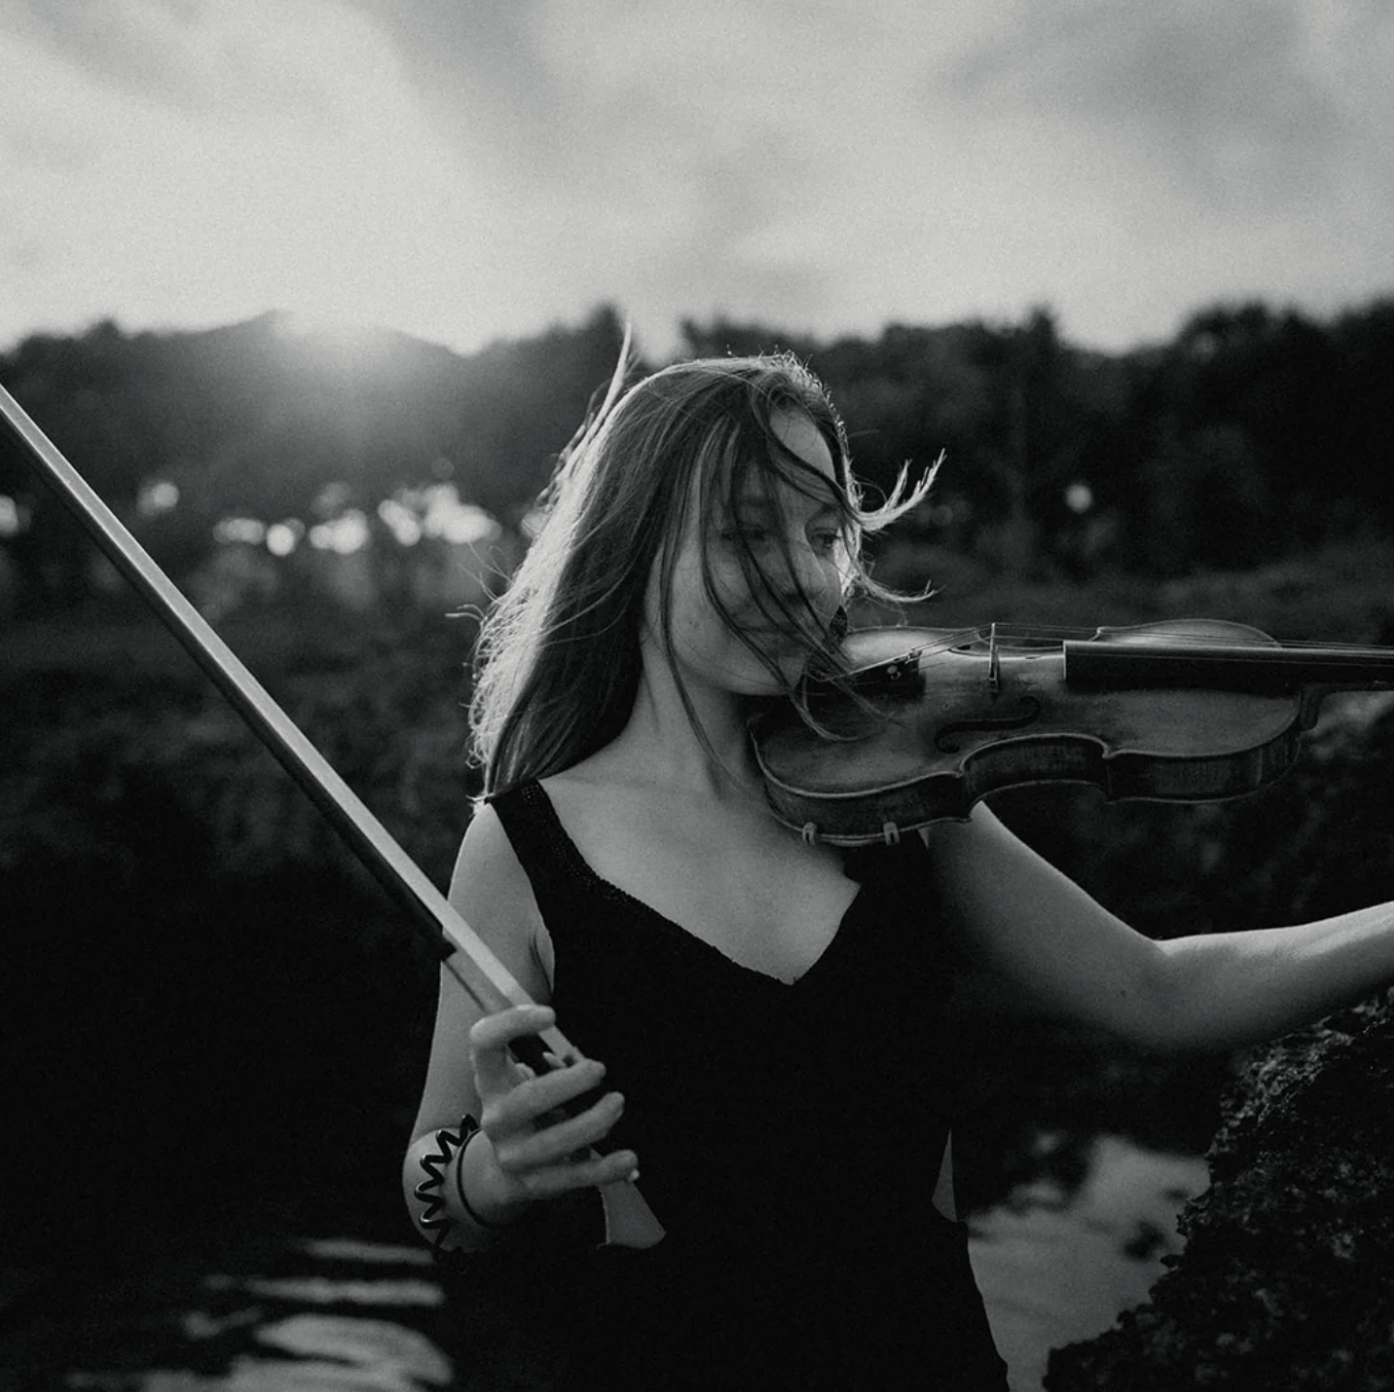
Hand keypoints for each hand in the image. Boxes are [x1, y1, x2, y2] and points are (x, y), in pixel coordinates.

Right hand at [466, 1004, 637, 1216]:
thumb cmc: (525, 1109)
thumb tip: (580, 1060)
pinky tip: (628, 1159)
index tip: (550, 1015)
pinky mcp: (533, 1184)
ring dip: (592, 1122)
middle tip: (599, 1071)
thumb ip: (552, 1064)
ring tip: (616, 1104)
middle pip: (528, 1099)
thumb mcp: (528, 1078)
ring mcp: (512, 1154)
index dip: (512, 1024)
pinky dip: (604, 1168)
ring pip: (553, 1142)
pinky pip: (572, 1177)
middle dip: (569, 1084)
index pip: (484, 1043)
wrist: (501, 1170)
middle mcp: (495, 1117)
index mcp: (491, 1079)